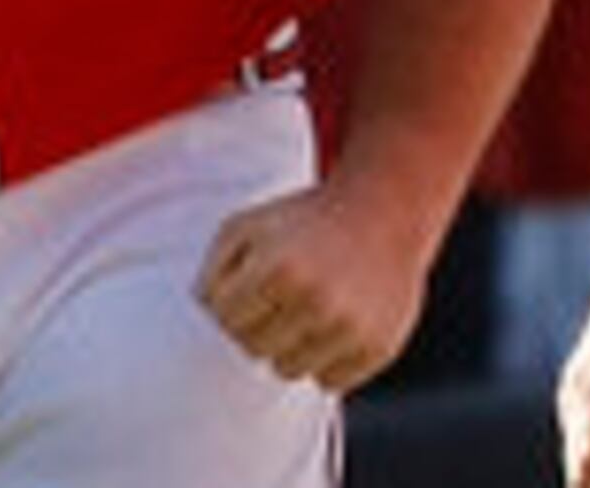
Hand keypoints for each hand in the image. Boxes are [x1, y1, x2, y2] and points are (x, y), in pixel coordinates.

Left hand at [196, 175, 434, 390]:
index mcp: (277, 268)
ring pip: (288, 369)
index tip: (257, 277)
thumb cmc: (305, 219)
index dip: (235, 300)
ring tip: (312, 306)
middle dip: (261, 324)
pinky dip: (328, 359)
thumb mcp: (248, 225)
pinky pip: (329, 381)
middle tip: (284, 293)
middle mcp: (315, 300)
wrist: (386, 208)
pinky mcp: (378, 346)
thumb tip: (204, 314)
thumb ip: (212, 270)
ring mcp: (350, 327)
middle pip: (253, 349)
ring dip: (292, 345)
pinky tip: (338, 323)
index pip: (225, 320)